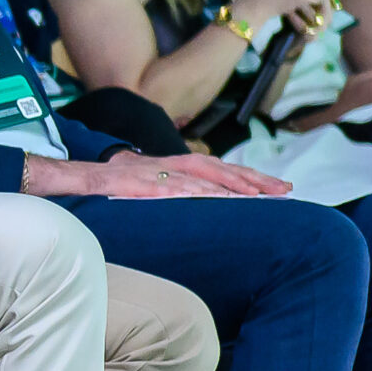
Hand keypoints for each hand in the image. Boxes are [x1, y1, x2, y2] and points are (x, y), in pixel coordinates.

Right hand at [90, 148, 290, 198]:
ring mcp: (159, 172)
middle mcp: (175, 165)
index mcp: (182, 166)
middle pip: (220, 168)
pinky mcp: (142, 182)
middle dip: (252, 179)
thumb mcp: (160, 187)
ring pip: (200, 175)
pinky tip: (210, 198)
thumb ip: (186, 193)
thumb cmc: (126, 184)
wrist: (90, 176)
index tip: (281, 188)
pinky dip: (192, 191)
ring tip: (254, 194)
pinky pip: (170, 187)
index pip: (224, 170)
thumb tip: (214, 205)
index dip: (253, 178)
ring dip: (229, 184)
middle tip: (281, 190)